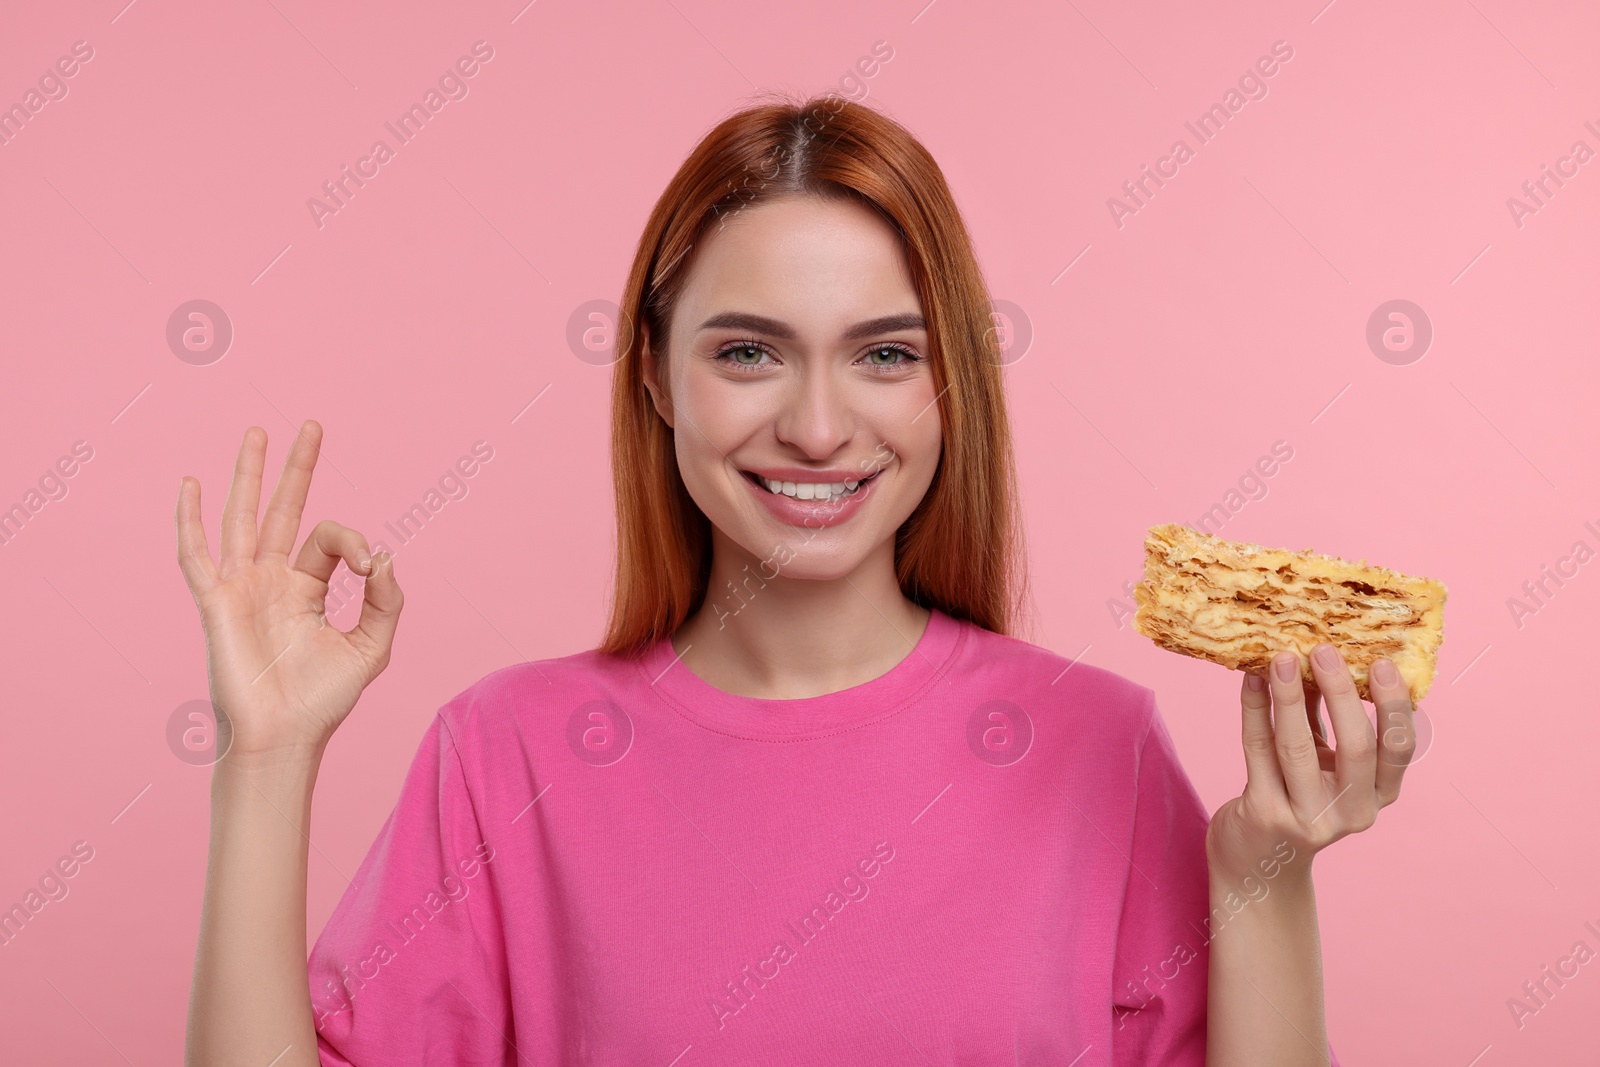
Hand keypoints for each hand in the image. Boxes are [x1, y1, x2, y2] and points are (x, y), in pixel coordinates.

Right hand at [175, 421, 403, 758]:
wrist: (285, 737)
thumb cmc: (323, 700)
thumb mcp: (372, 646)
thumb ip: (387, 601)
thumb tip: (387, 555)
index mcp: (305, 588)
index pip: (332, 539)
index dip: (357, 543)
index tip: (375, 568)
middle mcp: (271, 580)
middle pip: (283, 509)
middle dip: (297, 468)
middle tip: (312, 425)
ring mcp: (241, 588)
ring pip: (243, 517)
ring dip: (249, 475)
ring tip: (256, 432)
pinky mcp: (217, 603)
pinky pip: (197, 555)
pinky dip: (191, 520)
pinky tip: (191, 484)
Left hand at [1204, 643, 1416, 880]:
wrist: (1257, 860)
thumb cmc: (1294, 795)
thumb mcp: (1322, 761)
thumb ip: (1327, 717)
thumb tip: (1323, 655)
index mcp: (1377, 796)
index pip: (1399, 750)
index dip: (1393, 706)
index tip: (1382, 662)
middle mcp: (1351, 812)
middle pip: (1357, 746)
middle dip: (1341, 692)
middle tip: (1324, 650)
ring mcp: (1308, 818)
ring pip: (1299, 747)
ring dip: (1290, 695)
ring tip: (1281, 657)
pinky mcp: (1265, 813)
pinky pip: (1258, 749)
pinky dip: (1254, 709)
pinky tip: (1250, 679)